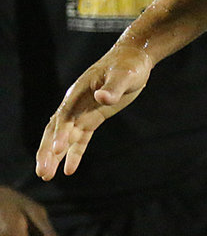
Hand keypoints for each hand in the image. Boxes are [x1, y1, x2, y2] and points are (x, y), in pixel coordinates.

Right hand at [37, 42, 153, 179]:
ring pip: (64, 137)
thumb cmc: (129, 64)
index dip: (59, 133)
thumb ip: (114, 87)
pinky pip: (80, 138)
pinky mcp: (92, 117)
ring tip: (46, 176)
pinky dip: (74, 153)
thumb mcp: (125, 74)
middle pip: (56, 130)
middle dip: (48, 151)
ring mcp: (82, 111)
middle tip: (42, 173)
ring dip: (55, 156)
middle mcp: (75, 103)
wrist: (134, 59)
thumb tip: (103, 97)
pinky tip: (69, 170)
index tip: (56, 149)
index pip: (65, 115)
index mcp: (78, 92)